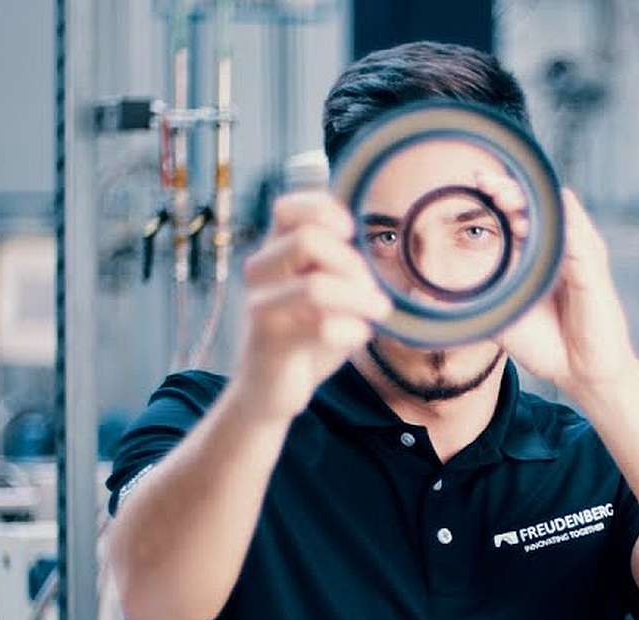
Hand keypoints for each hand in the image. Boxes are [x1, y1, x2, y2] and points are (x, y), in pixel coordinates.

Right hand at [232, 192, 392, 422]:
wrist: (270, 391)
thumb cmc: (304, 334)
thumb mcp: (323, 289)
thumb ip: (337, 261)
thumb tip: (366, 238)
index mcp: (273, 252)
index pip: (287, 208)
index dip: (324, 210)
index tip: (349, 233)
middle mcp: (260, 274)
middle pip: (307, 240)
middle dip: (351, 262)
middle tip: (368, 287)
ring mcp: (263, 309)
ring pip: (316, 287)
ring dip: (360, 298)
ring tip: (378, 310)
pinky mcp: (272, 345)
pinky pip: (324, 329)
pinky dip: (354, 330)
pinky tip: (359, 335)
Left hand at [491, 181, 638, 395]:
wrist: (580, 375)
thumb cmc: (549, 346)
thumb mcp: (505, 317)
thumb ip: (481, 300)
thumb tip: (440, 296)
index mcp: (544, 255)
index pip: (525, 213)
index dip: (503, 195)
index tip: (477, 183)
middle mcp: (565, 250)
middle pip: (542, 206)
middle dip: (514, 191)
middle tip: (486, 184)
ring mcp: (582, 259)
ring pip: (560, 217)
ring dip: (534, 204)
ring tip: (505, 198)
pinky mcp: (594, 275)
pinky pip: (580, 243)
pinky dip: (562, 226)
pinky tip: (543, 217)